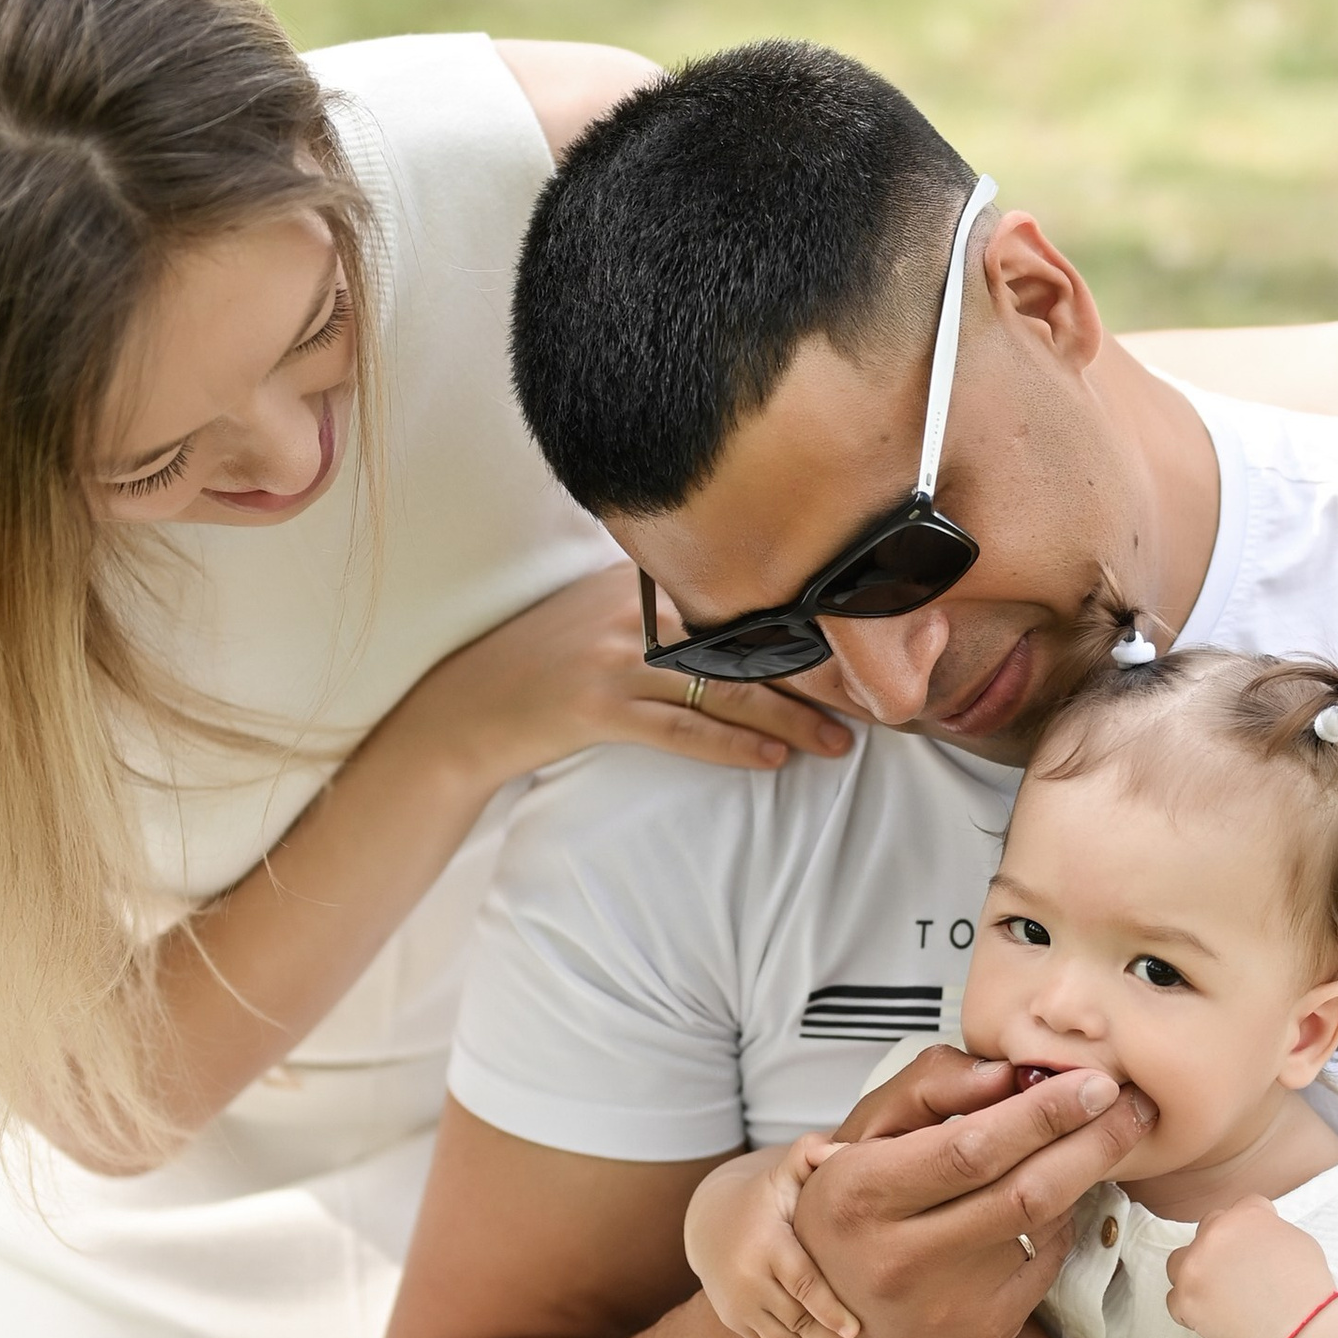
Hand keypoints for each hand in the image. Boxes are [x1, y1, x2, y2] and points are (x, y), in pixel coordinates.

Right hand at [409, 562, 854, 784]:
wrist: (468, 707)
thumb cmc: (543, 660)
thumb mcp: (603, 609)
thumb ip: (667, 601)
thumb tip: (749, 608)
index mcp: (642, 577)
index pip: (743, 596)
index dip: (806, 625)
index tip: (857, 648)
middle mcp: (633, 608)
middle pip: (746, 640)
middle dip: (815, 676)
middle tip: (870, 703)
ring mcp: (614, 657)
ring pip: (725, 686)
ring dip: (789, 719)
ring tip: (837, 744)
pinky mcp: (596, 706)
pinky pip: (680, 728)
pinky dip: (731, 746)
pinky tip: (770, 760)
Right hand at [683, 1135, 866, 1337]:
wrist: (710, 1222)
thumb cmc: (767, 1196)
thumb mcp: (784, 1172)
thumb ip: (811, 1155)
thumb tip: (838, 1148)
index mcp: (765, 1244)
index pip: (800, 1282)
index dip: (827, 1309)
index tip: (856, 1330)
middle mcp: (746, 1278)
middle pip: (794, 1318)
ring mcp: (737, 1304)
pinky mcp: (735, 1321)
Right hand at [790, 1046, 1158, 1337]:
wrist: (833, 1322)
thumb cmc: (852, 1208)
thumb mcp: (864, 1136)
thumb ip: (932, 1090)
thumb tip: (1012, 1074)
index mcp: (861, 1195)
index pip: (970, 1150)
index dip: (1042, 1114)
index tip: (1092, 1083)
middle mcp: (900, 1258)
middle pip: (1022, 1193)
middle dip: (1091, 1140)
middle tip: (1132, 1104)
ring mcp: (946, 1305)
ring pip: (1043, 1226)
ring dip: (1088, 1173)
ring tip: (1113, 1133)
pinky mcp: (984, 1332)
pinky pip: (1048, 1263)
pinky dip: (1064, 1220)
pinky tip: (1067, 1191)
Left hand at [1161, 1191, 1335, 1337]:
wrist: (1299, 1328)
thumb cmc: (1306, 1289)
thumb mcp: (1296, 1240)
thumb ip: (1268, 1230)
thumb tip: (1256, 1237)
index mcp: (1245, 1215)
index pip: (1241, 1208)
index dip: (1250, 1229)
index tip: (1255, 1246)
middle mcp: (1215, 1233)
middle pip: (1207, 1230)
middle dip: (1221, 1249)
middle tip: (1237, 1273)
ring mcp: (1195, 1266)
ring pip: (1179, 1262)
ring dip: (1195, 1273)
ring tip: (1217, 1293)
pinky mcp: (1185, 1298)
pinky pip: (1175, 1300)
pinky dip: (1191, 1308)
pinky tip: (1213, 1314)